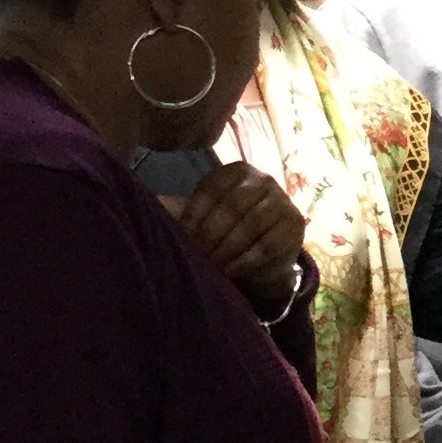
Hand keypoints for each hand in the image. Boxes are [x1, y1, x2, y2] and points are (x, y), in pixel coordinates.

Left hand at [167, 163, 306, 316]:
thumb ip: (180, 210)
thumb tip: (147, 206)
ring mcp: (283, 200)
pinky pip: (267, 245)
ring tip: (211, 264)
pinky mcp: (294, 224)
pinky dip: (244, 261)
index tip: (182, 238)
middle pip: (232, 206)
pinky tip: (229, 271)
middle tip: (197, 255)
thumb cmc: (227, 230)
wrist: (267, 250)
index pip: (211, 190)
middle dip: (210, 234)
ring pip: (250, 225)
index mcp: (237, 171)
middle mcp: (263, 179)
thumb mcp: (206, 215)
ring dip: (227, 249)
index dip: (194, 216)